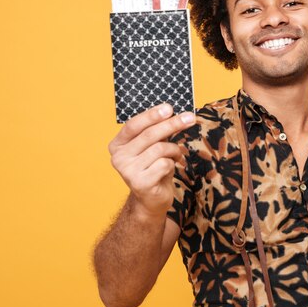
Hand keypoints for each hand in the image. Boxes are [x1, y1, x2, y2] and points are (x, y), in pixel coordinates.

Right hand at [108, 103, 195, 219]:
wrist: (151, 199)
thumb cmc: (153, 167)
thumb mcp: (152, 147)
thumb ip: (158, 131)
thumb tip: (174, 113)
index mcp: (117, 145)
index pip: (133, 125)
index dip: (152, 115)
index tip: (169, 107)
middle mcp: (118, 157)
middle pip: (150, 134)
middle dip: (173, 124)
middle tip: (190, 118)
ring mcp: (127, 171)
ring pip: (160, 148)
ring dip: (174, 150)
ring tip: (175, 155)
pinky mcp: (140, 183)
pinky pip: (164, 164)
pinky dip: (172, 164)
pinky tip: (169, 169)